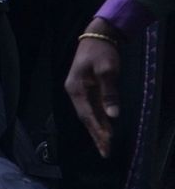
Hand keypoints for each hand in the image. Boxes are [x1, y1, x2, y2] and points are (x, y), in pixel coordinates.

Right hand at [65, 20, 121, 157]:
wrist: (98, 36)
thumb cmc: (101, 52)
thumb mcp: (107, 71)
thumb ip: (109, 93)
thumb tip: (112, 116)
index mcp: (76, 89)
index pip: (87, 114)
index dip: (97, 130)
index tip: (107, 143)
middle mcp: (75, 92)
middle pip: (85, 118)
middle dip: (96, 135)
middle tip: (105, 152)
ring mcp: (80, 91)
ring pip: (89, 115)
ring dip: (97, 130)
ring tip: (105, 146)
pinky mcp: (88, 89)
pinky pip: (93, 108)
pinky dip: (99, 120)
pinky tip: (105, 129)